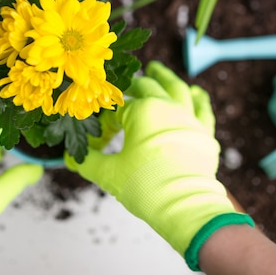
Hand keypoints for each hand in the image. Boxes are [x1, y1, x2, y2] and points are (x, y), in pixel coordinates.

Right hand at [66, 61, 253, 269]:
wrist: (184, 206)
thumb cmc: (145, 186)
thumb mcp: (109, 174)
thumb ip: (88, 162)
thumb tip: (71, 158)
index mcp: (143, 110)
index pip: (119, 109)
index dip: (107, 121)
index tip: (101, 136)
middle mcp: (168, 107)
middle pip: (149, 87)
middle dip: (136, 84)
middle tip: (128, 83)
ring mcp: (189, 118)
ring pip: (178, 89)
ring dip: (166, 78)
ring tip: (158, 70)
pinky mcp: (205, 133)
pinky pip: (203, 109)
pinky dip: (199, 99)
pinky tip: (196, 93)